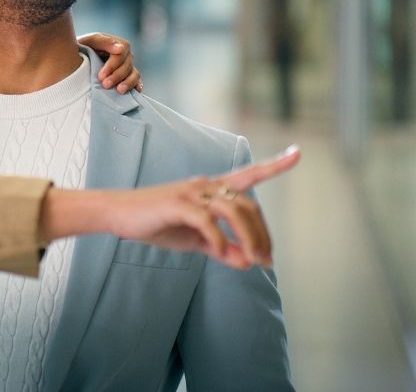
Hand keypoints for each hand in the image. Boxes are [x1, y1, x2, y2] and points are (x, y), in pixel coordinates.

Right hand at [41, 146, 299, 268]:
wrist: (118, 216)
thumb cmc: (157, 224)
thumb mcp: (195, 241)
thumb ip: (222, 248)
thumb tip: (247, 261)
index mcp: (211, 189)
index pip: (248, 176)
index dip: (273, 165)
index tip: (297, 153)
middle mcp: (205, 185)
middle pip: (248, 205)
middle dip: (262, 235)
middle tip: (265, 261)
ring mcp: (191, 192)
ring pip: (233, 211)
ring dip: (248, 238)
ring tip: (252, 261)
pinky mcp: (177, 204)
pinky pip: (207, 222)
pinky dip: (218, 241)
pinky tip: (217, 255)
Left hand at [77, 32, 141, 93]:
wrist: (73, 61)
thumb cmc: (82, 48)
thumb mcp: (89, 41)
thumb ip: (104, 41)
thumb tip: (121, 49)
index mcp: (117, 44)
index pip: (122, 52)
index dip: (112, 65)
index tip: (101, 76)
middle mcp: (124, 56)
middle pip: (128, 65)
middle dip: (117, 76)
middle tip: (105, 85)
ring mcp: (127, 67)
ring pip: (134, 74)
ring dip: (128, 83)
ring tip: (119, 91)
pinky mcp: (127, 78)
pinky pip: (137, 82)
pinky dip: (136, 86)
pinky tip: (134, 92)